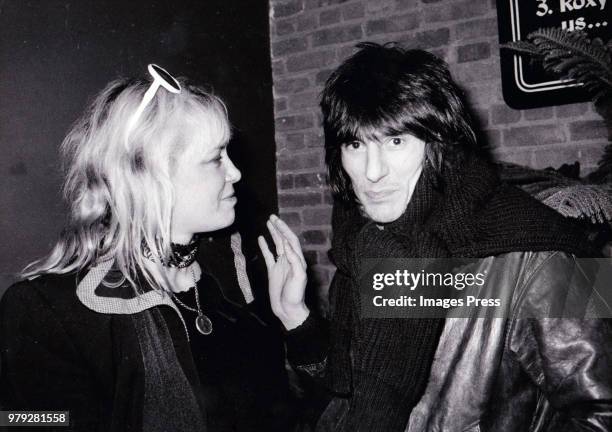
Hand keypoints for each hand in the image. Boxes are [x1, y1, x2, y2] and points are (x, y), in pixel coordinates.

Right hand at [258, 215, 309, 329]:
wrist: (288, 309)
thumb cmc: (295, 295)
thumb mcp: (298, 278)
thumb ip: (294, 262)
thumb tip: (286, 246)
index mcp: (297, 260)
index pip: (291, 241)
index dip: (285, 231)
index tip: (277, 222)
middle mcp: (290, 260)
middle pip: (284, 239)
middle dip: (279, 228)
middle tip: (272, 217)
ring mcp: (281, 264)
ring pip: (276, 245)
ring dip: (273, 234)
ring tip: (268, 223)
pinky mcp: (273, 271)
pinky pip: (268, 255)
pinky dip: (264, 247)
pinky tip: (260, 239)